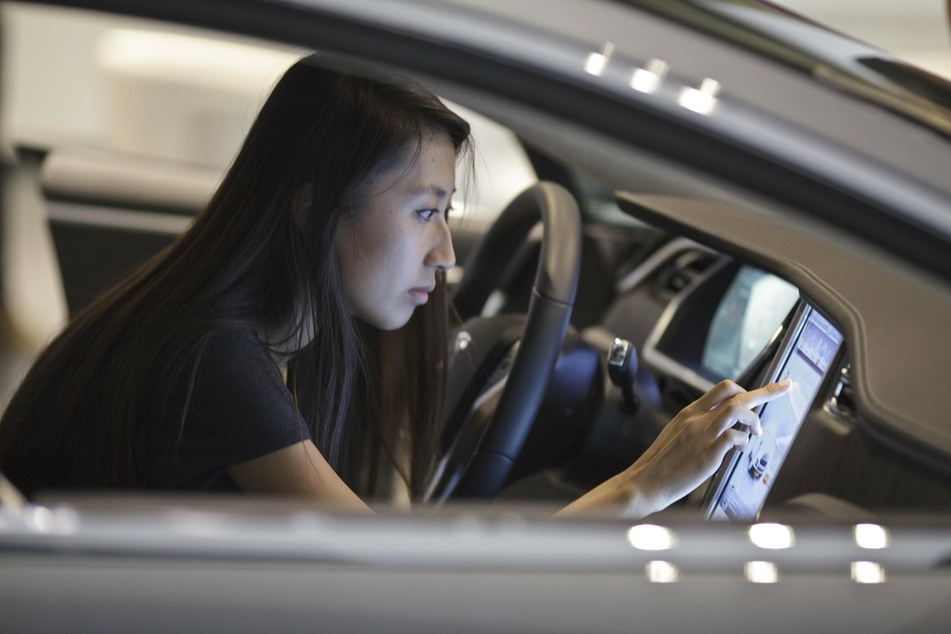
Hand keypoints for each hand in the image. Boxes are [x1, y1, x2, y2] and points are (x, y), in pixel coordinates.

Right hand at [625, 378, 790, 515]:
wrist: (644, 482)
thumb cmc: (660, 464)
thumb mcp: (676, 435)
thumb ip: (696, 427)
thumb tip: (720, 428)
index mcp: (689, 413)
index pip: (722, 389)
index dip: (747, 387)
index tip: (768, 387)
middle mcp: (696, 418)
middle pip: (735, 393)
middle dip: (766, 391)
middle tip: (784, 389)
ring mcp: (702, 435)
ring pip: (737, 409)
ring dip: (754, 418)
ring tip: (756, 432)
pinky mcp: (707, 454)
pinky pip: (735, 438)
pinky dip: (744, 442)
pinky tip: (740, 450)